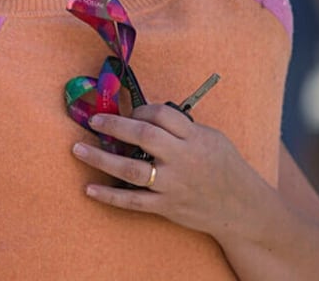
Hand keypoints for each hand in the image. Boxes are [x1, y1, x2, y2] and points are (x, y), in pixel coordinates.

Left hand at [71, 104, 268, 238]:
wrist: (241, 208)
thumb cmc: (224, 166)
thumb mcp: (211, 138)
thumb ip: (182, 127)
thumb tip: (146, 114)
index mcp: (195, 138)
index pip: (163, 115)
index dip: (141, 110)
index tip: (130, 112)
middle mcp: (182, 160)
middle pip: (144, 137)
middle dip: (115, 126)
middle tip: (93, 121)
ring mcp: (173, 185)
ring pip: (132, 170)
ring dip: (101, 159)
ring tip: (78, 149)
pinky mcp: (166, 206)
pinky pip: (134, 201)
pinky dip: (110, 196)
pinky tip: (89, 189)